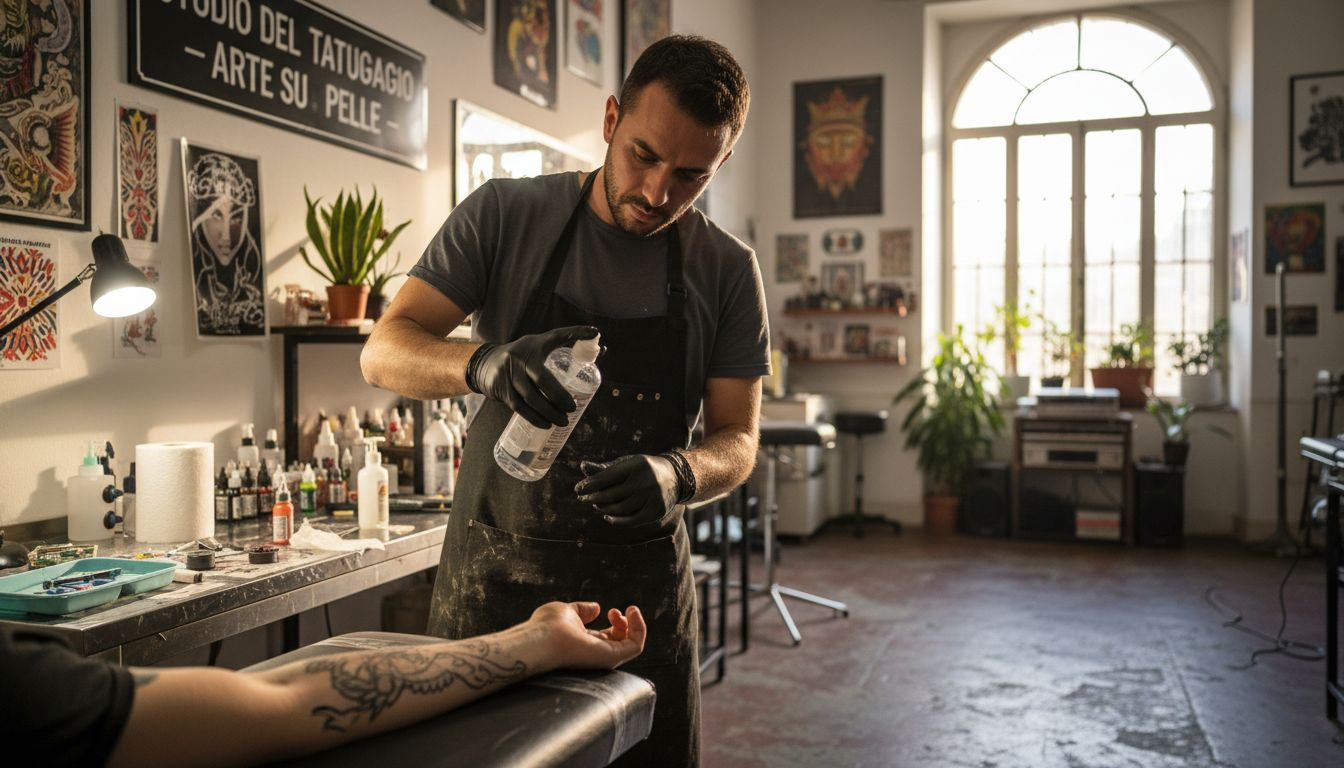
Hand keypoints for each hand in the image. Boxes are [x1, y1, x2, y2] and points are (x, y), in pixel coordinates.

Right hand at [468, 326, 598, 427]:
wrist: (486, 363)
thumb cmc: (523, 355)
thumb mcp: (539, 345)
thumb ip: (564, 343)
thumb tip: (597, 342)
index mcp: (535, 344)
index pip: (557, 336)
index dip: (575, 332)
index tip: (594, 333)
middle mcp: (520, 357)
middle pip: (542, 379)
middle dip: (559, 397)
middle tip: (572, 408)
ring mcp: (508, 373)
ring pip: (530, 397)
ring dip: (548, 412)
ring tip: (562, 421)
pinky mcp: (500, 388)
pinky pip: (519, 407)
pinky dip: (534, 418)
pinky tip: (545, 424)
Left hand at [530, 601, 645, 669]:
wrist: (541, 639)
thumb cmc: (547, 627)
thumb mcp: (568, 612)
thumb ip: (582, 611)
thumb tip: (597, 607)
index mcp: (586, 643)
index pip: (610, 637)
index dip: (617, 622)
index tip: (610, 610)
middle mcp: (596, 652)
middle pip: (622, 641)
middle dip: (626, 623)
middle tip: (615, 611)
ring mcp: (604, 656)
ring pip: (633, 644)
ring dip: (637, 624)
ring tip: (631, 609)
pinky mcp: (611, 657)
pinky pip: (636, 646)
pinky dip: (640, 628)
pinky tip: (632, 613)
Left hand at [576, 455, 679, 527]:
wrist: (675, 477)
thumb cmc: (642, 469)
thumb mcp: (626, 464)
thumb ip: (605, 468)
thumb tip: (582, 466)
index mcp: (636, 464)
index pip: (606, 477)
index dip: (589, 484)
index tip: (578, 489)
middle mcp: (646, 480)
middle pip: (611, 494)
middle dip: (593, 498)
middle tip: (583, 499)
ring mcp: (653, 496)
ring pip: (620, 509)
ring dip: (603, 509)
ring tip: (596, 505)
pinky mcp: (657, 511)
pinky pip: (631, 520)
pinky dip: (616, 521)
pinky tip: (607, 516)